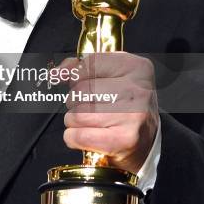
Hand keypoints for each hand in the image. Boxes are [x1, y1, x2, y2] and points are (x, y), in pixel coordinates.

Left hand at [60, 52, 158, 172]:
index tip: (76, 82)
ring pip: (78, 114)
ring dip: (74, 120)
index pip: (90, 63)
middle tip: (89, 106)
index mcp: (134, 67)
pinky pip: (79, 136)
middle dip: (75, 100)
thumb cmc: (125, 103)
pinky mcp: (124, 139)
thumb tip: (56, 73)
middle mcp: (136, 89)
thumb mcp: (110, 75)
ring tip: (89, 121)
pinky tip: (85, 134)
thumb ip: (80, 67)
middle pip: (81, 90)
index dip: (77, 75)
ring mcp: (132, 115)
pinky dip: (74, 137)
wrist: (147, 139)